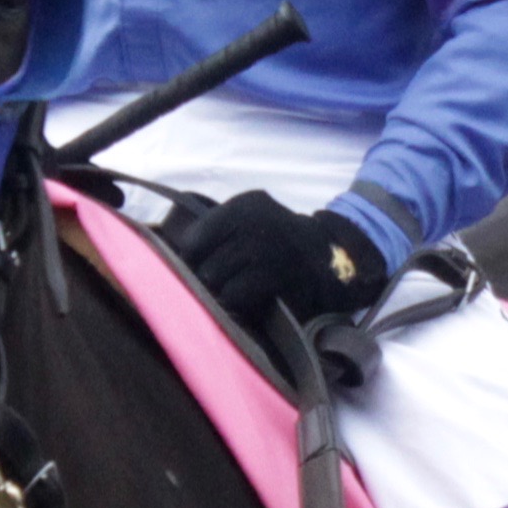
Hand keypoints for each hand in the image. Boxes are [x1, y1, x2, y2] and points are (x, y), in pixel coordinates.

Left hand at [179, 190, 386, 322]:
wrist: (331, 256)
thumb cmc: (276, 242)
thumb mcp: (248, 220)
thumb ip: (214, 231)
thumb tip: (176, 258)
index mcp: (244, 206)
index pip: (193, 239)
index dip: (193, 258)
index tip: (204, 263)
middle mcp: (255, 223)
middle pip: (202, 264)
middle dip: (209, 277)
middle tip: (227, 279)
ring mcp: (269, 251)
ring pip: (217, 281)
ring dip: (224, 291)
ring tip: (242, 287)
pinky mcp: (280, 278)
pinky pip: (237, 296)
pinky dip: (241, 302)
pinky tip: (254, 297)